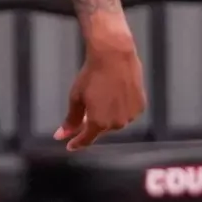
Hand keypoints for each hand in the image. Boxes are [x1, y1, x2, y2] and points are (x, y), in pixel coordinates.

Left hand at [55, 34, 145, 151]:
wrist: (114, 55)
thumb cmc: (92, 75)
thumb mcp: (76, 98)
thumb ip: (71, 120)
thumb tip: (61, 135)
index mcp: (99, 123)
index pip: (86, 140)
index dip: (77, 143)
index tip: (70, 145)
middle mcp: (117, 123)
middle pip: (101, 130)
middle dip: (92, 123)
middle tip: (87, 109)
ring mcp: (130, 115)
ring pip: (115, 122)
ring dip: (107, 116)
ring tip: (102, 97)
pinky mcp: (140, 105)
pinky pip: (127, 113)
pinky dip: (120, 109)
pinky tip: (114, 95)